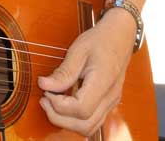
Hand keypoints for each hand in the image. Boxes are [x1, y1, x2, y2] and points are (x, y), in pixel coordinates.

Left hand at [37, 9, 134, 136]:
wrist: (120, 36)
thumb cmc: (100, 40)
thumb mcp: (78, 50)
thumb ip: (63, 72)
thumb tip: (44, 85)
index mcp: (104, 83)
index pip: (81, 109)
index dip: (59, 105)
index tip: (46, 91)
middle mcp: (110, 98)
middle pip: (84, 125)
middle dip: (59, 117)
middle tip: (44, 99)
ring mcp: (111, 102)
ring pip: (89, 127)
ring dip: (66, 121)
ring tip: (51, 101)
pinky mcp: (108, 103)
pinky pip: (92, 121)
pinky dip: (75, 118)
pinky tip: (63, 103)